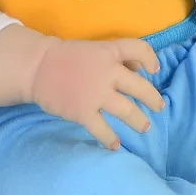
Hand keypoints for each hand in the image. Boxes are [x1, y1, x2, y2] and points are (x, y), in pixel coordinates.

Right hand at [30, 38, 165, 149]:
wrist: (36, 67)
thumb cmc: (66, 57)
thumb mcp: (94, 49)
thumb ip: (115, 58)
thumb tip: (138, 70)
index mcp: (109, 51)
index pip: (139, 49)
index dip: (150, 59)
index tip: (154, 71)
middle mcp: (107, 72)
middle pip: (139, 87)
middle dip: (152, 99)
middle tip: (159, 107)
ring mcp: (96, 94)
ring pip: (127, 111)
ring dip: (139, 121)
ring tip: (144, 127)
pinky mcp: (83, 112)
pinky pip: (102, 130)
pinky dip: (110, 140)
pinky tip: (115, 145)